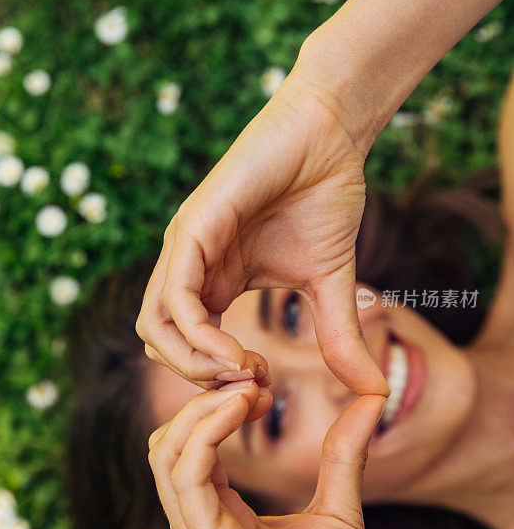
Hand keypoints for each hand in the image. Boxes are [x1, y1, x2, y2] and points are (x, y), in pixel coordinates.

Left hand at [136, 67, 387, 395]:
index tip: (265, 386)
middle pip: (160, 343)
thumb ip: (338, 336)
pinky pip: (175, 298)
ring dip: (195, 365)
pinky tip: (238, 350)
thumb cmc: (324, 198)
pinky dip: (199, 336)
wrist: (329, 137)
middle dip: (200, 378)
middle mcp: (191, 269)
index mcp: (213, 282)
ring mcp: (185, 249)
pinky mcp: (192, 228)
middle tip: (251, 386)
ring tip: (245, 371)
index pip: (189, 348)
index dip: (219, 379)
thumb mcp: (330, 282)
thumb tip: (373, 391)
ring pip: (155, 327)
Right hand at [148, 383, 409, 528]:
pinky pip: (186, 475)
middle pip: (167, 443)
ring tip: (251, 389)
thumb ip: (342, 454)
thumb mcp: (338, 508)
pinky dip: (208, 431)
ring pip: (168, 452)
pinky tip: (244, 409)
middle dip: (205, 399)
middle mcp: (196, 528)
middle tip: (254, 378)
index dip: (217, 406)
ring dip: (206, 409)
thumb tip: (369, 399)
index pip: (188, 447)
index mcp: (218, 517)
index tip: (261, 382)